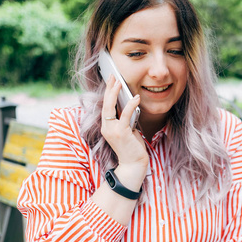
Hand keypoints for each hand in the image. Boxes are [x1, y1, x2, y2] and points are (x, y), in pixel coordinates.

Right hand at [101, 75, 148, 190]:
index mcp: (107, 127)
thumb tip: (129, 104)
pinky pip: (125, 115)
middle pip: (105, 104)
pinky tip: (136, 97)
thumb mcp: (128, 130)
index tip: (111, 80)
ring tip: (120, 82)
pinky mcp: (121, 133)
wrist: (134, 165)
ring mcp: (112, 130)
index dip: (108, 93)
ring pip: (110, 107)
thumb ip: (126, 118)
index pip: (105, 106)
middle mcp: (106, 128)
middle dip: (109, 88)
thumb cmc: (132, 148)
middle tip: (113, 76)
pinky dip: (130, 105)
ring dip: (115, 93)